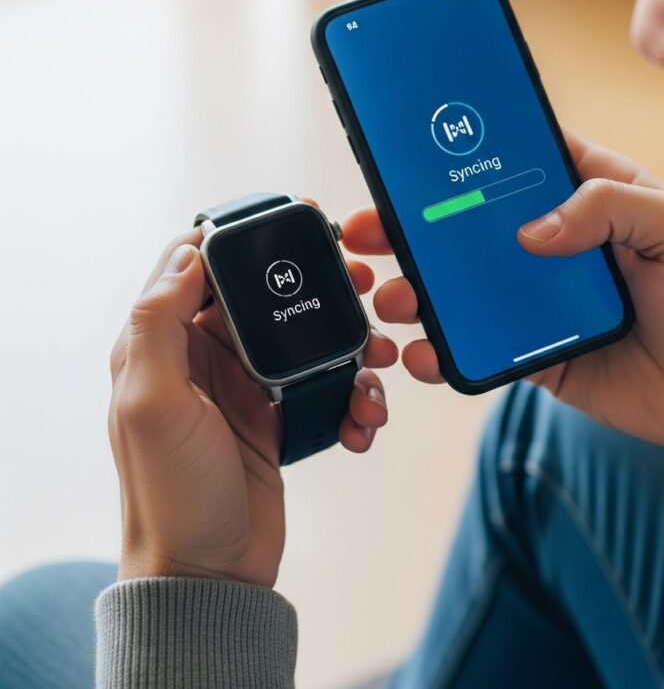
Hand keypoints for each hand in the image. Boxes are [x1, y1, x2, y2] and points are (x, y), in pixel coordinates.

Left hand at [108, 229, 396, 586]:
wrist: (211, 572)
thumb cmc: (172, 493)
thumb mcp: (152, 403)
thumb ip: (158, 323)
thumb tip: (188, 253)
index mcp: (162, 344)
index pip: (196, 265)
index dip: (241, 237)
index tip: (293, 220)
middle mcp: (203, 357)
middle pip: (267, 294)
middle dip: (317, 286)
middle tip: (361, 282)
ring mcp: (246, 386)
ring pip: (307, 336)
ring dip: (349, 342)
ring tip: (380, 356)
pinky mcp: (279, 416)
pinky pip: (326, 384)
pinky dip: (352, 393)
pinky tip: (364, 414)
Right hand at [343, 133, 663, 462]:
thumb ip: (610, 206)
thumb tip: (530, 231)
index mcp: (591, 195)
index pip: (518, 160)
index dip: (469, 153)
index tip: (416, 151)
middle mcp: (558, 241)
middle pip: (472, 223)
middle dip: (415, 224)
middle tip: (369, 229)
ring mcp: (541, 299)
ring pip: (465, 285)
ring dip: (418, 288)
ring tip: (389, 297)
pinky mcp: (536, 352)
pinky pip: (479, 345)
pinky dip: (444, 347)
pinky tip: (423, 351)